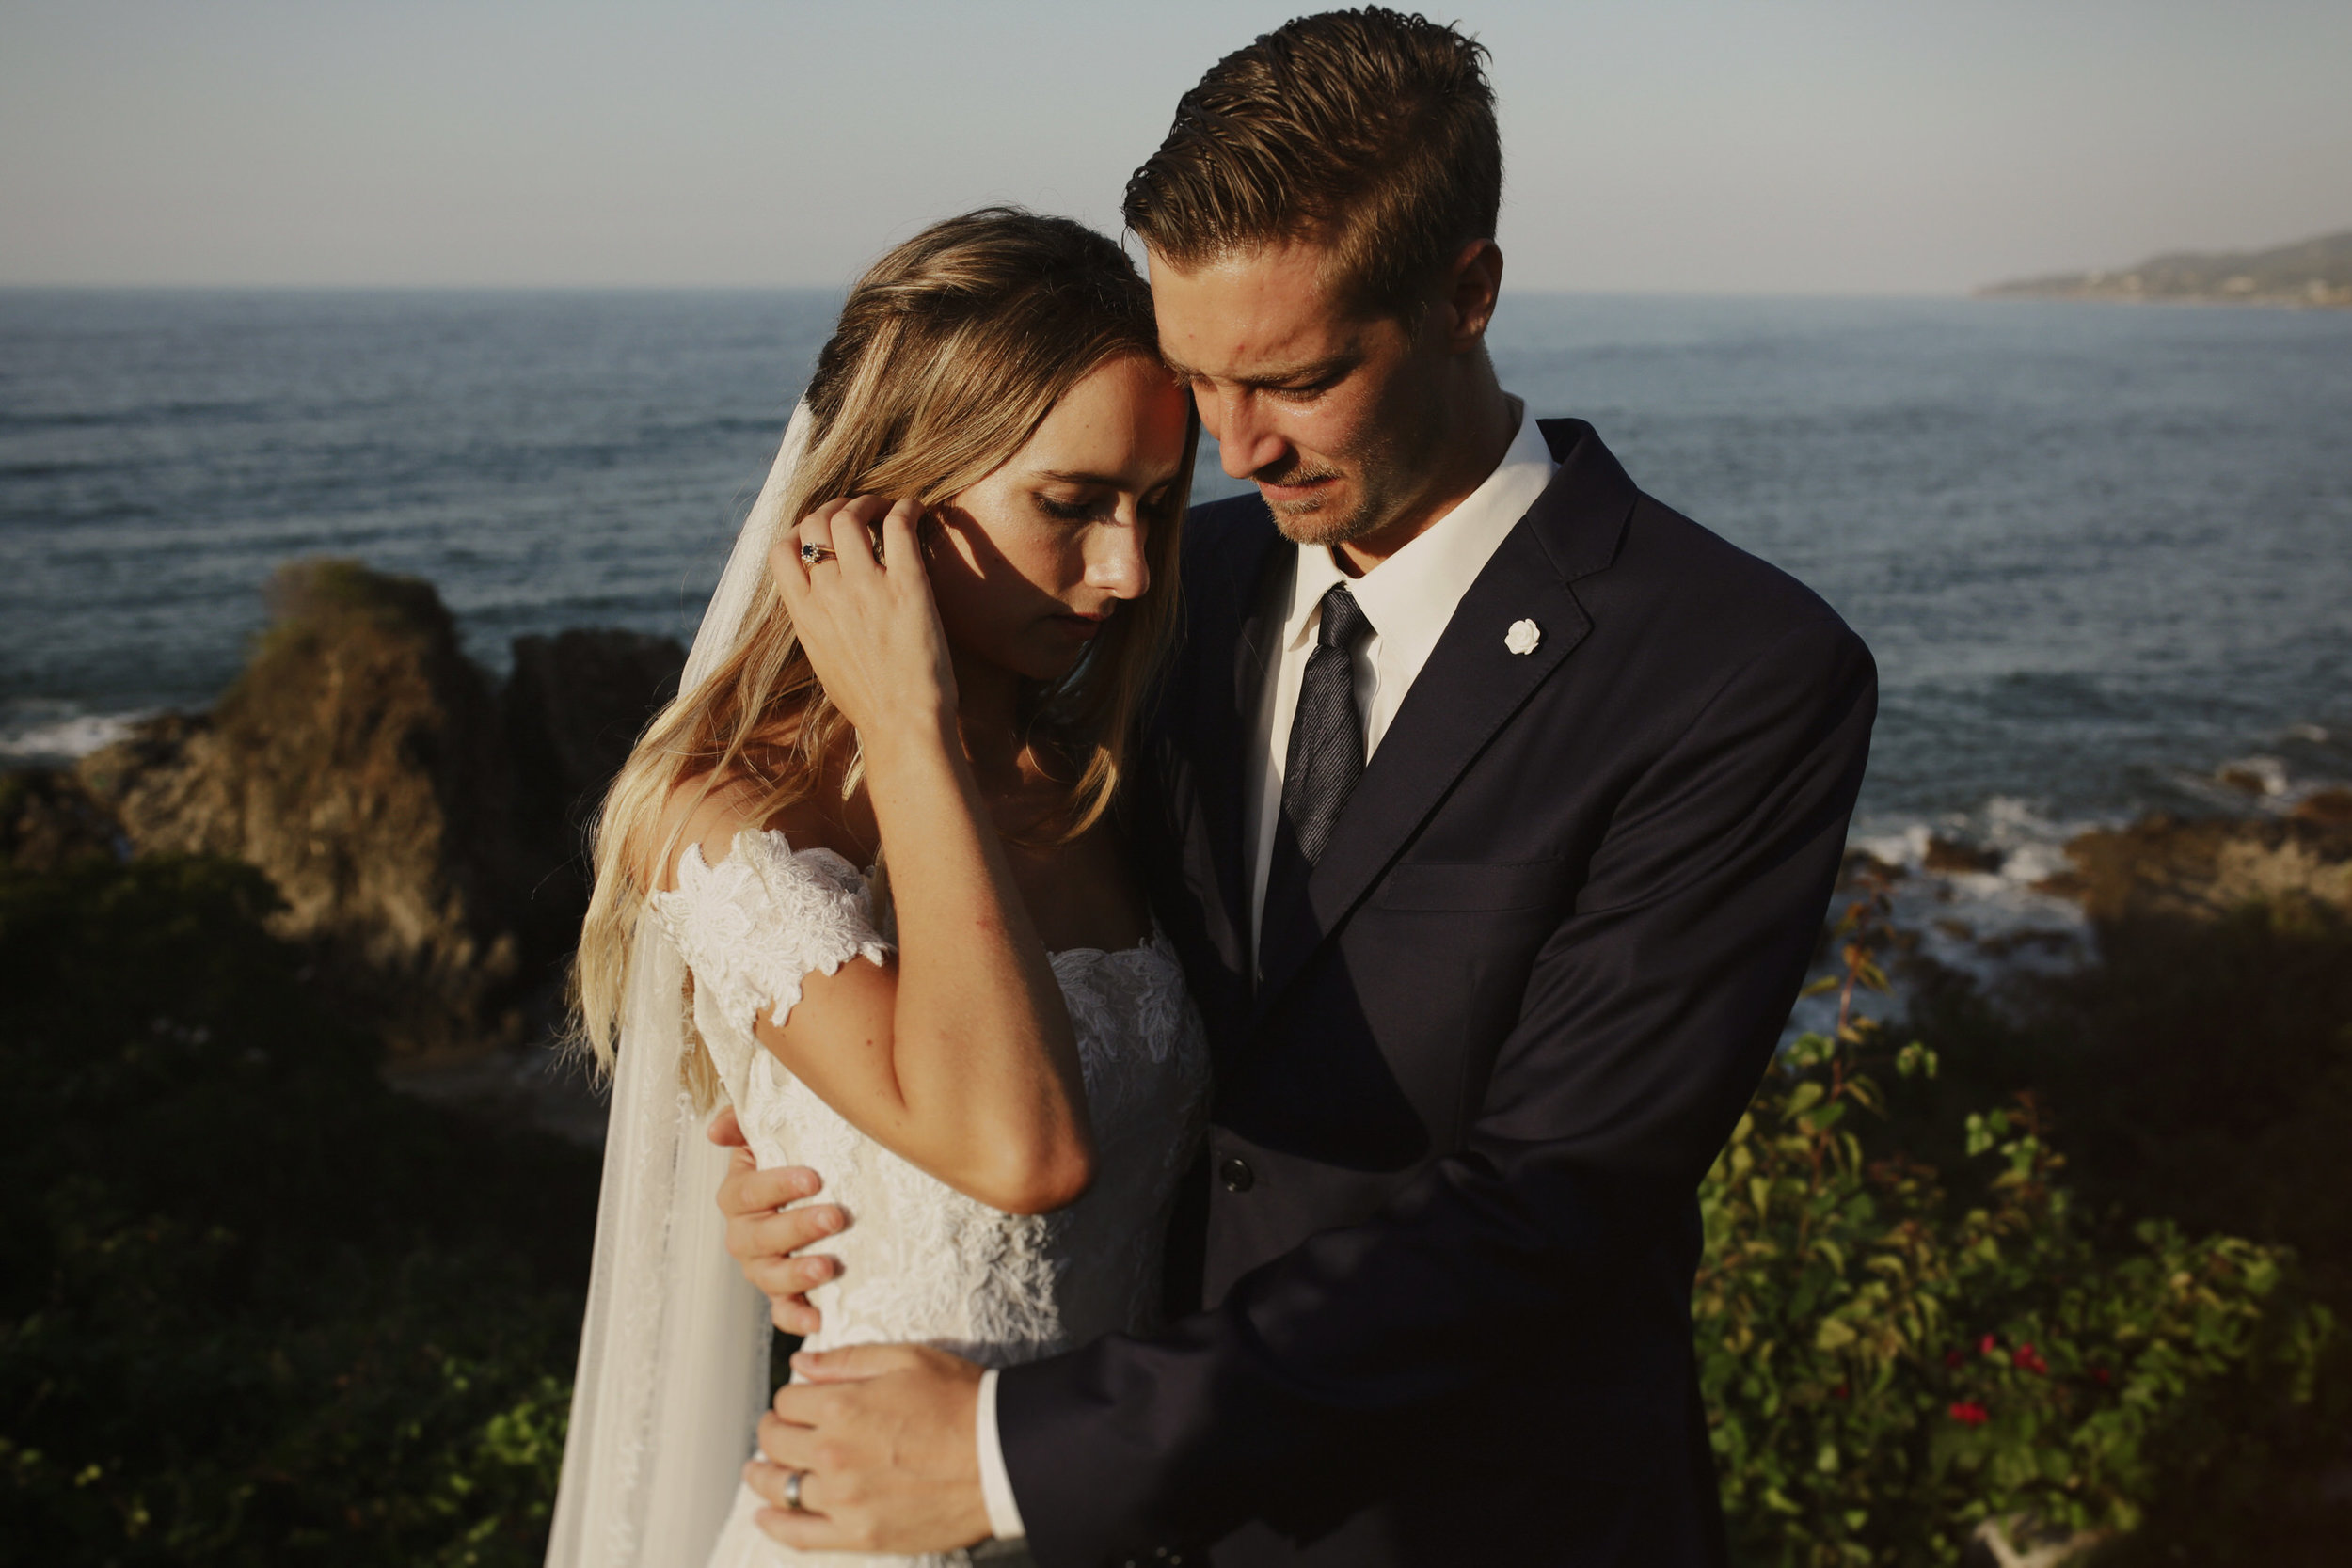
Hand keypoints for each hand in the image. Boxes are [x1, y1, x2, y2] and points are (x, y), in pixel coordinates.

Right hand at [709, 1107, 843, 1335]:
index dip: (777, 1185)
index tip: (813, 1178)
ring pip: (770, 1276)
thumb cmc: (794, 1160)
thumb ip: (743, 1122)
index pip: (747, 1192)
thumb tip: (716, 1130)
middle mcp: (744, 1235)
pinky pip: (783, 1311)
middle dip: (798, 1228)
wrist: (818, 1196)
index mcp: (739, 1195)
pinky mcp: (785, 1294)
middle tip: (834, 1218)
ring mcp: (762, 1267)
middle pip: (760, 1237)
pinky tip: (820, 1317)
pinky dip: (797, 1317)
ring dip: (797, 1273)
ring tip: (828, 1267)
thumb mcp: (768, 1135)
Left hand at [745, 1344, 989, 1553]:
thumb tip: (801, 1364)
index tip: (801, 1401)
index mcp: (840, 1407)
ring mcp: (843, 1499)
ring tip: (758, 1470)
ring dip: (762, 1475)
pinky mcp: (860, 1535)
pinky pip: (799, 1534)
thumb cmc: (960, 1401)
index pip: (788, 1401)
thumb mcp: (905, 1360)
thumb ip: (846, 1361)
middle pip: (775, 1442)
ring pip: (779, 1487)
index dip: (792, 1398)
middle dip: (773, 1431)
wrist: (1001, 1455)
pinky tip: (765, 1514)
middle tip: (779, 1430)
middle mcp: (832, 1455)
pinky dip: (775, 1525)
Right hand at [770, 495, 954, 744]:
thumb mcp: (824, 662)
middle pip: (816, 523)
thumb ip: (817, 625)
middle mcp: (828, 593)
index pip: (782, 551)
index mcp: (804, 614)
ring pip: (850, 516)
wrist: (902, 724)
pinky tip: (915, 509)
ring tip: (885, 506)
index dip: (799, 531)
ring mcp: (865, 586)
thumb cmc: (869, 704)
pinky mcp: (906, 585)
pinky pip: (898, 525)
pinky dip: (904, 507)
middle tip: (858, 509)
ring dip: (867, 501)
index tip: (820, 531)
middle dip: (834, 507)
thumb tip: (822, 607)